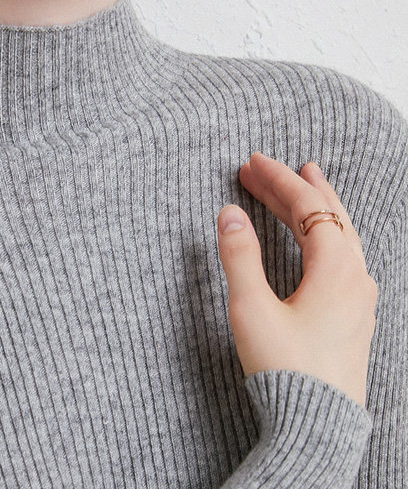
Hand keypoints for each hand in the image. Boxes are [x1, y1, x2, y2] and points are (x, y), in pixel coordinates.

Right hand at [216, 152, 377, 406]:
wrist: (315, 428)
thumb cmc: (285, 370)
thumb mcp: (252, 308)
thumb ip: (240, 256)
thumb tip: (229, 213)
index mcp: (336, 271)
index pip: (309, 208)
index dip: (279, 180)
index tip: (253, 162)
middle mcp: (356, 279)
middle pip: (328, 216)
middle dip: (294, 187)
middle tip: (262, 168)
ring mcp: (360, 298)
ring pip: (341, 235)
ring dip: (315, 207)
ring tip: (304, 182)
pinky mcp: (354, 316)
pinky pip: (344, 256)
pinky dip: (325, 233)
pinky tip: (317, 237)